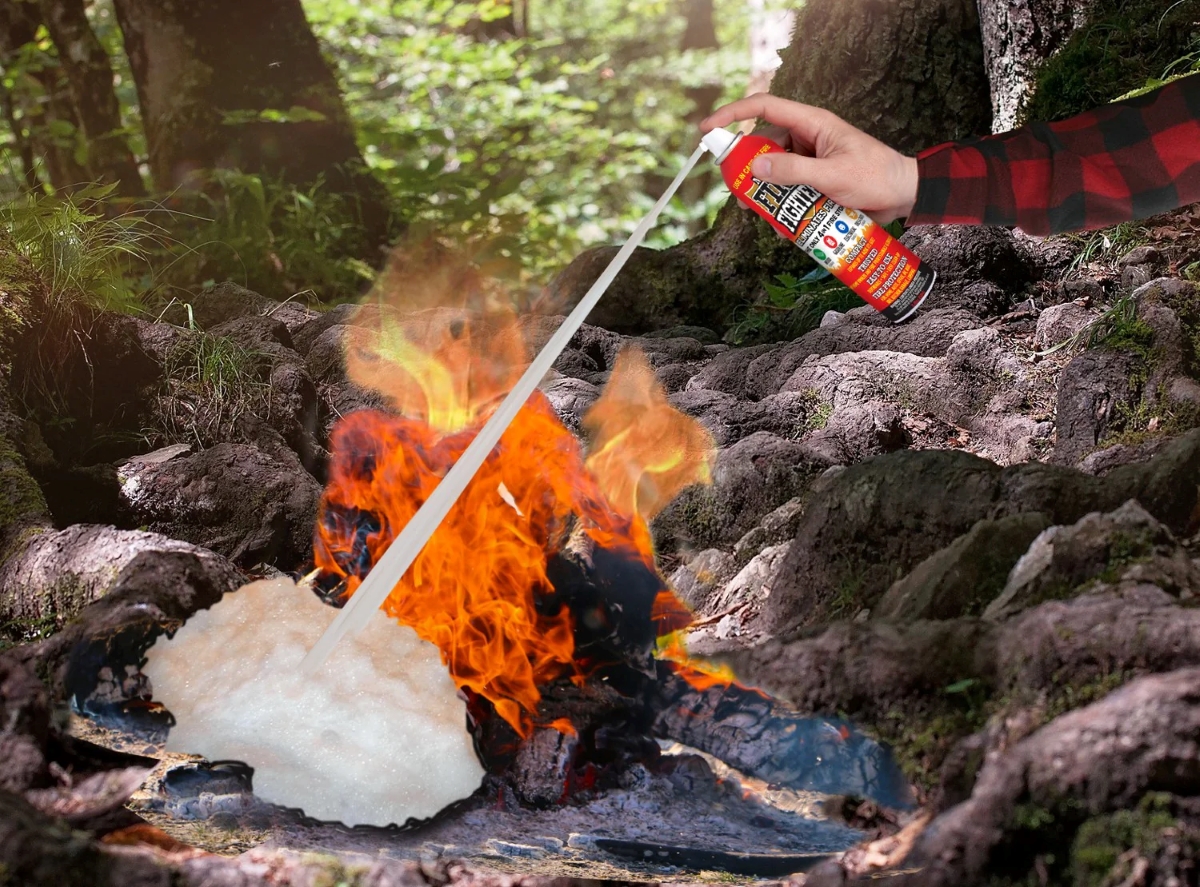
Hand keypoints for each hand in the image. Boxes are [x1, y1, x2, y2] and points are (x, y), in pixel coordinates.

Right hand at [701, 94, 918, 223]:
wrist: (904, 195)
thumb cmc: (877, 177)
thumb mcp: (833, 176)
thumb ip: (794, 171)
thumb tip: (756, 167)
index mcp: (812, 124)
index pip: (764, 107)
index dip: (733, 115)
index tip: (708, 131)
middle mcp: (807, 138)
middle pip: (763, 146)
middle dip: (748, 171)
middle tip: (739, 195)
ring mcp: (809, 160)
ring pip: (773, 174)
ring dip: (767, 196)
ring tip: (768, 217)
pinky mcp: (813, 181)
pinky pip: (788, 191)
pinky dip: (782, 208)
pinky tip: (786, 227)